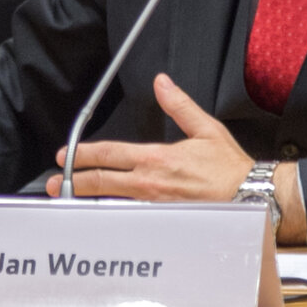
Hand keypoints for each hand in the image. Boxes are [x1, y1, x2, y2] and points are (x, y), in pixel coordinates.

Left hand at [48, 73, 253, 201]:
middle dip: (74, 181)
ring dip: (88, 202)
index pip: (109, 154)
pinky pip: (130, 220)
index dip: (83, 155)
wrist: (251, 199)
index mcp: (156, 159)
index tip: (65, 155)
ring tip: (69, 202)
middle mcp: (149, 184)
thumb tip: (163, 83)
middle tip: (54, 183)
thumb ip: (178, 106)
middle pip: (102, 182)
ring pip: (112, 204)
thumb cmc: (230, 170)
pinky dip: (112, 218)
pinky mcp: (162, 223)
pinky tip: (100, 220)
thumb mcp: (205, 129)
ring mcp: (153, 207)